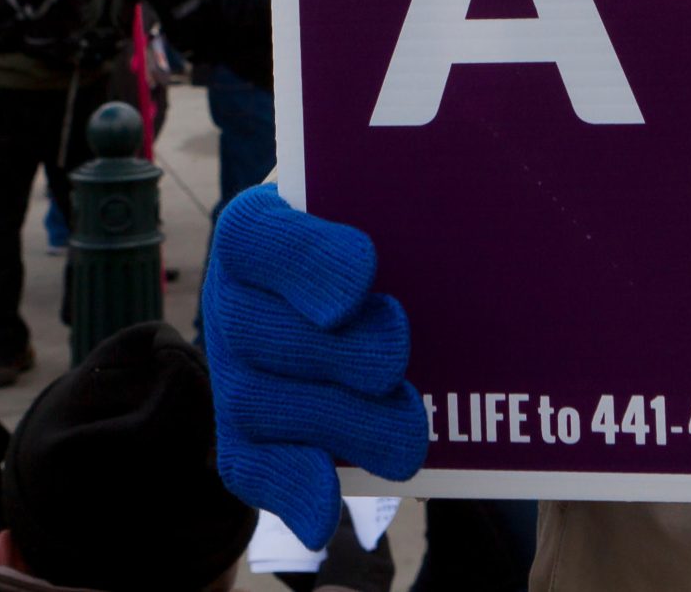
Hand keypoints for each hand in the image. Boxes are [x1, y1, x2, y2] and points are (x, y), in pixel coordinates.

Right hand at [202, 185, 425, 549]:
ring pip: (256, 404)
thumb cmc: (389, 237)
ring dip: (337, 425)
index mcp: (260, 226)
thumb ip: (404, 207)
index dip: (305, 260)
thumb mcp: (392, 212)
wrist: (379, 291)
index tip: (362, 282)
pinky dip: (287, 488)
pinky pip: (249, 464)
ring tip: (406, 438)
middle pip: (254, 329)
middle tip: (394, 364)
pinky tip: (323, 515)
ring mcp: (231, 367)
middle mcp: (231, 295)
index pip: (258, 233)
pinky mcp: (245, 431)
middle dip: (334, 355)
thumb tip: (458, 176)